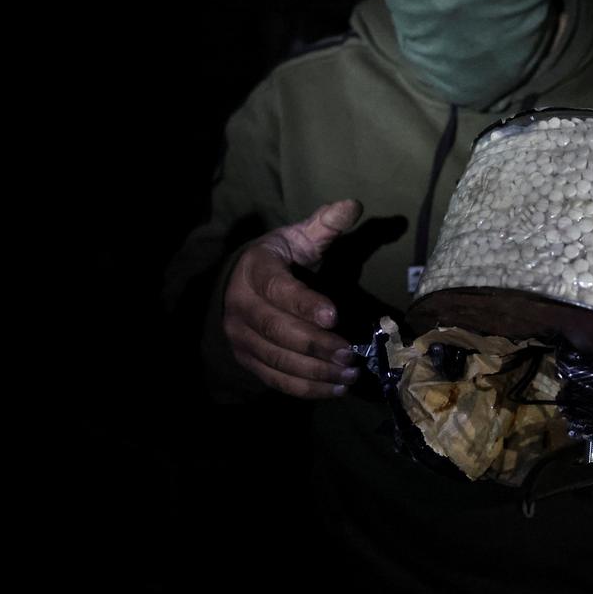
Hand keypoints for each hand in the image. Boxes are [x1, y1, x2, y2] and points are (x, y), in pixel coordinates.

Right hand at [223, 199, 363, 398]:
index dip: (304, 304)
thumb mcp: (299, 237)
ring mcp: (242, 337)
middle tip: (351, 353)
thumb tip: (353, 205)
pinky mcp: (248, 360)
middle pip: (277, 331)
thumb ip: (326, 224)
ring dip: (315, 371)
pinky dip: (306, 388)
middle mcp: (241, 306)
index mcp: (255, 270)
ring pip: (277, 360)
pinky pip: (276, 379)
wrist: (239, 284)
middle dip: (316, 345)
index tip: (334, 315)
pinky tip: (336, 387)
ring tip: (350, 372)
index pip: (277, 290)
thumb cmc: (280, 260)